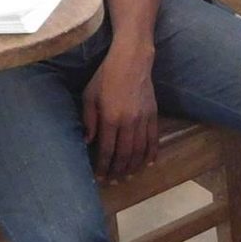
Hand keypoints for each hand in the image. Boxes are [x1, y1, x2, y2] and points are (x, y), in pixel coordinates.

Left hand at [83, 47, 159, 181]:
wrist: (132, 60)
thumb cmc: (105, 76)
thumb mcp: (89, 95)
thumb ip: (88, 120)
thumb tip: (87, 142)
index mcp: (110, 118)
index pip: (106, 150)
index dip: (102, 166)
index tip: (99, 178)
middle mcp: (128, 122)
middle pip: (124, 154)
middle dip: (118, 171)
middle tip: (113, 182)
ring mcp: (143, 119)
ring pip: (140, 150)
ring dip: (134, 166)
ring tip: (129, 177)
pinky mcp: (153, 114)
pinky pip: (153, 139)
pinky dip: (151, 153)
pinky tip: (148, 164)